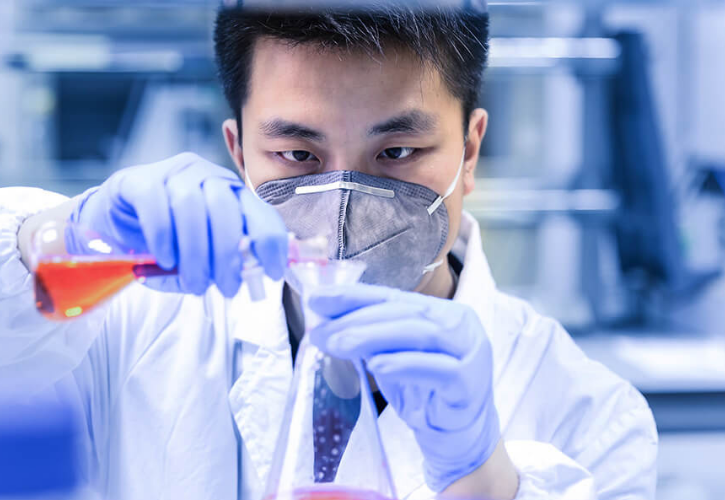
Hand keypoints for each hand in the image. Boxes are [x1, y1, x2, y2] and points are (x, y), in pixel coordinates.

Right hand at [66, 152, 286, 296]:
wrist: (111, 228)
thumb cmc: (165, 243)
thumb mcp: (201, 255)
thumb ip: (222, 261)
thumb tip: (243, 277)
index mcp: (230, 193)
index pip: (259, 210)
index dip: (270, 241)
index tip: (272, 272)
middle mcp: (206, 176)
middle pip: (226, 209)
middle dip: (230, 254)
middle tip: (228, 288)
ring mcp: (171, 173)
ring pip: (192, 207)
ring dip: (197, 252)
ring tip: (195, 283)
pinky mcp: (138, 180)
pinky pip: (155, 205)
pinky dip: (163, 236)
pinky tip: (166, 259)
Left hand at [308, 284, 500, 492]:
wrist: (458, 436)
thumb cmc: (424, 392)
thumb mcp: (393, 358)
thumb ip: (370, 338)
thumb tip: (324, 323)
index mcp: (441, 311)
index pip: (391, 297)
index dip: (353, 296)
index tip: (317, 299)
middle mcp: (459, 324)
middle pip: (403, 313)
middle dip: (357, 320)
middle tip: (321, 331)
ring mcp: (468, 351)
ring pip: (420, 334)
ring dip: (373, 337)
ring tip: (339, 344)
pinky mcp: (469, 383)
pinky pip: (437, 369)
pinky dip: (404, 364)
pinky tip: (377, 365)